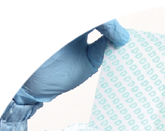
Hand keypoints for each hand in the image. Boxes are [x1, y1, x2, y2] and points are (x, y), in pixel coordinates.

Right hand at [3, 4, 128, 103]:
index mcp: (79, 30)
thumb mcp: (89, 63)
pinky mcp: (40, 26)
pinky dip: (68, 12)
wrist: (41, 88)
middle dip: (106, 19)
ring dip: (92, 13)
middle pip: (89, 11)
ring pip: (74, 7)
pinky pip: (53, 13)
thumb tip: (117, 39)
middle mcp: (67, 23)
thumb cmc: (62, 75)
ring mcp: (54, 23)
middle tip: (118, 31)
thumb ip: (100, 50)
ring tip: (105, 22)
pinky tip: (82, 17)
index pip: (98, 20)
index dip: (112, 26)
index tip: (124, 38)